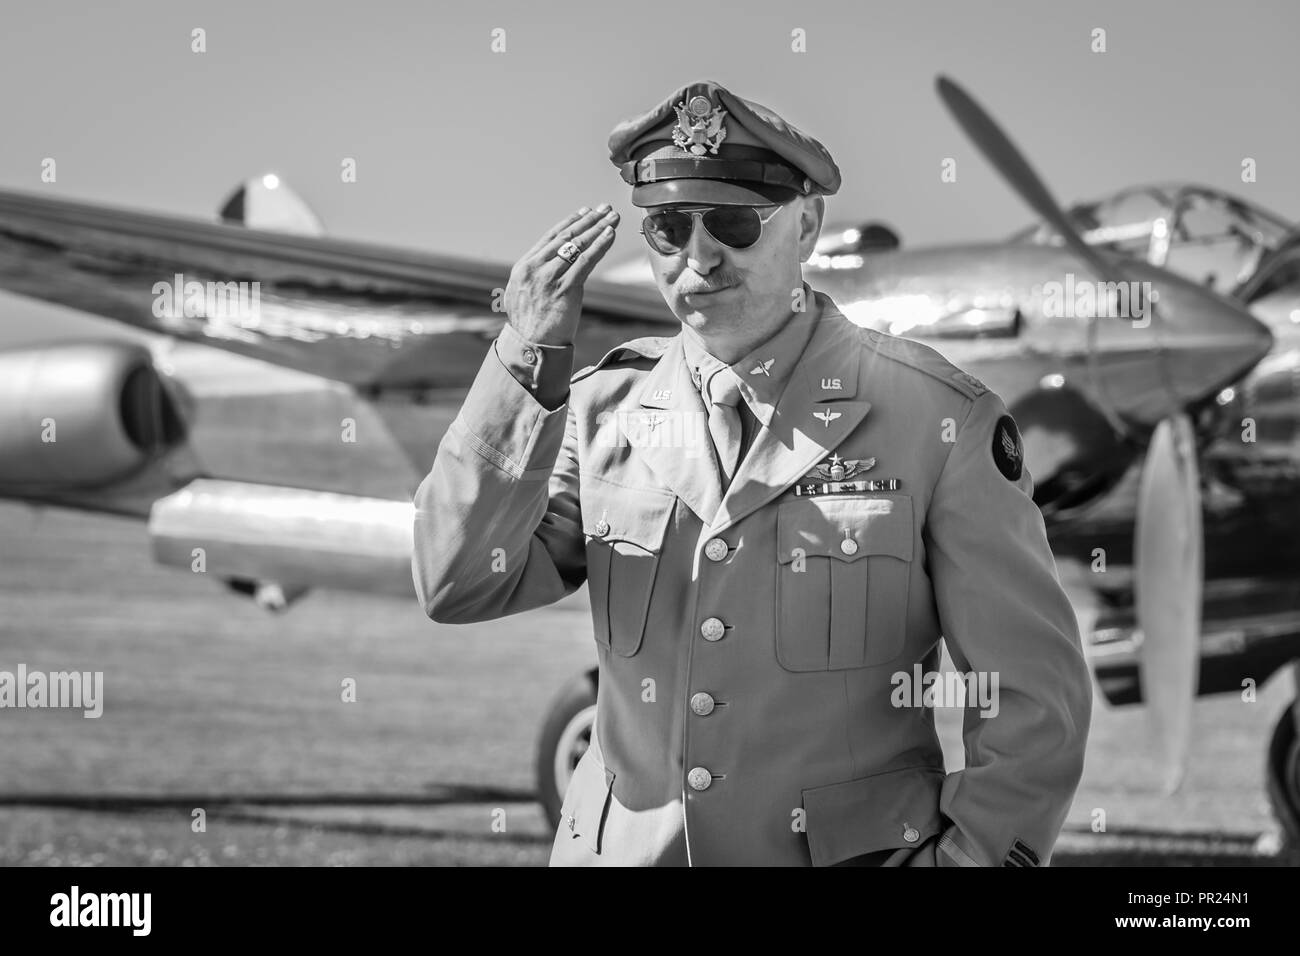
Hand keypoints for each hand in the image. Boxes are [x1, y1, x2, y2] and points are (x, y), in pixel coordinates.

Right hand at [504, 204, 619, 345]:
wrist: (531, 347)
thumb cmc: (530, 325)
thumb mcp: (522, 295)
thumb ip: (534, 278)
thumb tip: (549, 267)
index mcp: (523, 267)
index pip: (550, 237)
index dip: (571, 222)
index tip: (586, 212)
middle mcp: (535, 268)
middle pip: (566, 236)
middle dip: (589, 220)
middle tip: (605, 208)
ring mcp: (550, 278)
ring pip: (577, 245)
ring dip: (597, 228)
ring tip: (612, 216)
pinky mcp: (565, 289)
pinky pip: (586, 261)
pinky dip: (599, 245)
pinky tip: (610, 234)